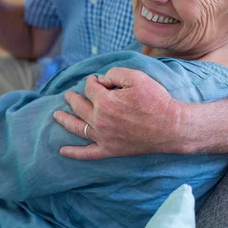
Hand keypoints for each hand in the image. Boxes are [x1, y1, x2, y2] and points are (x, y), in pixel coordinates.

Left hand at [53, 68, 182, 159]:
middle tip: (68, 94)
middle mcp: (99, 120)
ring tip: (56, 115)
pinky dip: (74, 153)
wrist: (172, 127)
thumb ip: (115, 73)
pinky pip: (87, 154)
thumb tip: (102, 79)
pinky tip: (62, 151)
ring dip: (65, 120)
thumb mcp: (136, 77)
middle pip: (79, 106)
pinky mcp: (110, 150)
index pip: (90, 88)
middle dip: (73, 97)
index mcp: (104, 102)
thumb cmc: (155, 100)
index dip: (93, 81)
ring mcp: (103, 137)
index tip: (99, 80)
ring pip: (77, 128)